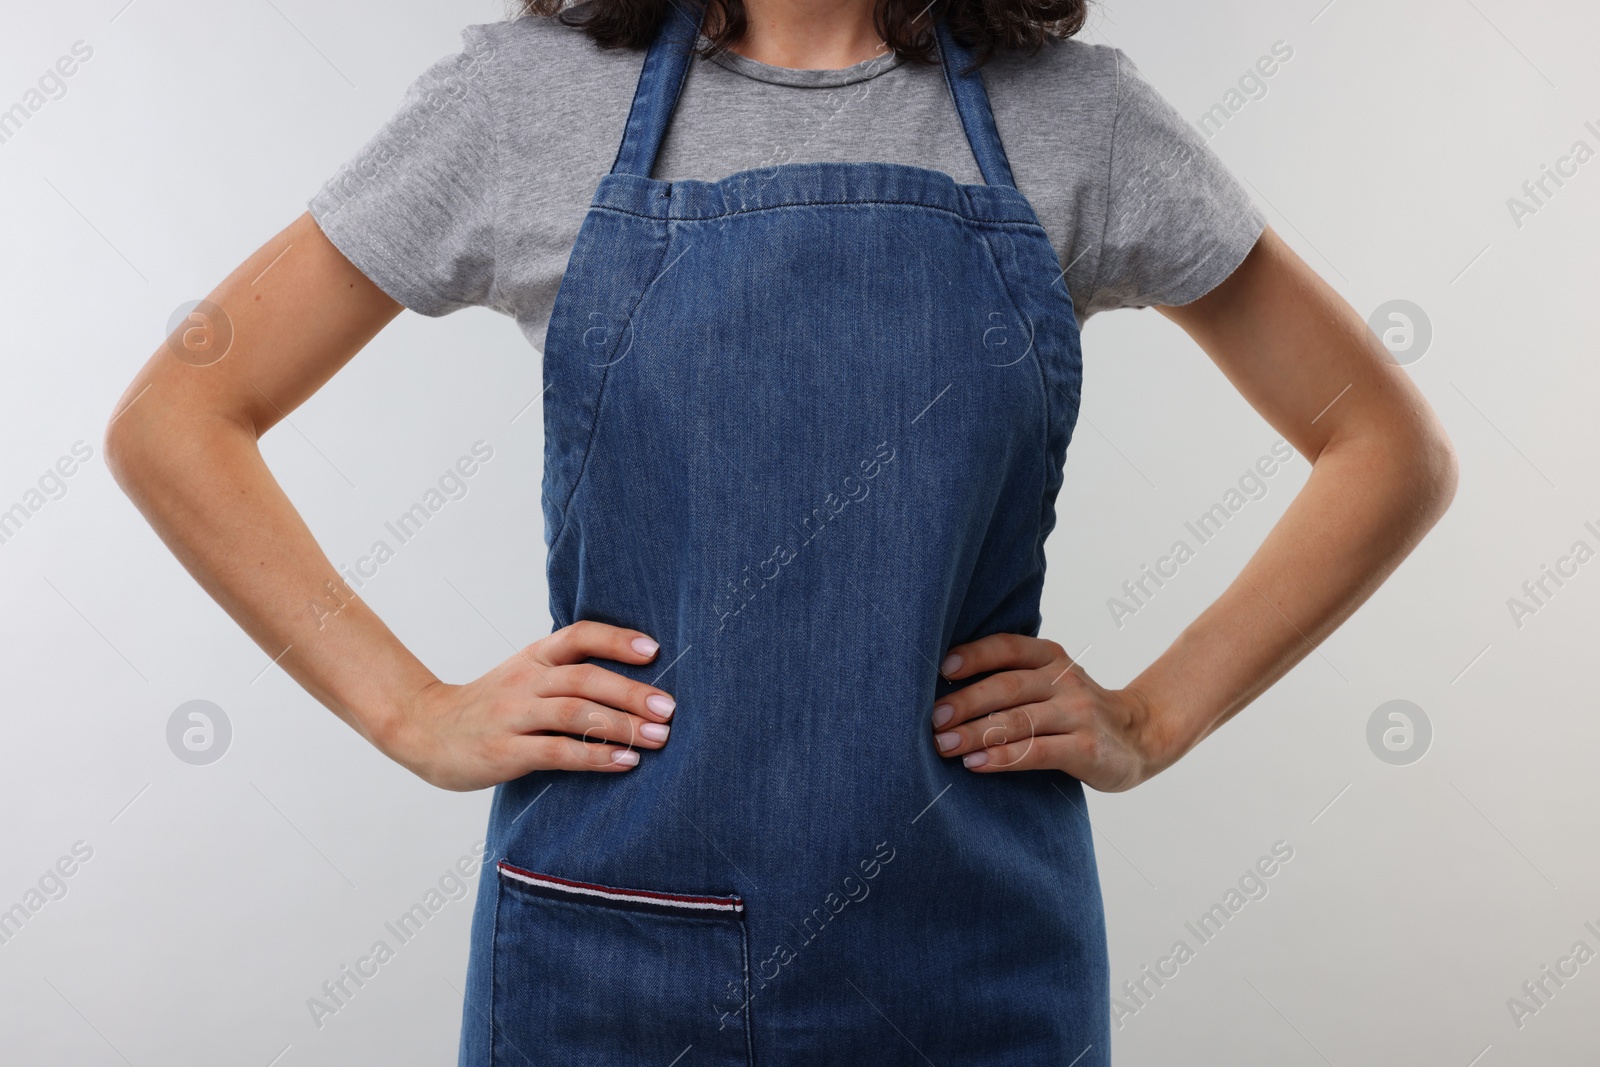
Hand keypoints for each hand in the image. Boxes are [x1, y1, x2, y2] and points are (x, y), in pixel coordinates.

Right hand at [379, 620, 677, 790]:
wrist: (423, 730)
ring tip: (658, 737)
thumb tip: (636, 679)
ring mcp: (512, 716)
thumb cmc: (489, 707)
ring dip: (622, 725)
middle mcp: (524, 681)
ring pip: (575, 713)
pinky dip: (595, 756)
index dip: (617, 639)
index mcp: (533, 657)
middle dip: (632, 692)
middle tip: (670, 708)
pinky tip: (625, 762)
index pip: (579, 636)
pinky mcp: (505, 752)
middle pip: (585, 677)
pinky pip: (557, 751)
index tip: (655, 650)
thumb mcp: (523, 676)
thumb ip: (566, 673)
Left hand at [929, 633, 1169, 791]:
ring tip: (944, 745)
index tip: (940, 669)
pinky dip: (1003, 757)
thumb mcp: (1051, 681)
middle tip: (933, 720)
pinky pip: (1037, 751)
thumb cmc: (1075, 710)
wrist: (1139, 736)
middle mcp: (1064, 679)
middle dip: (965, 702)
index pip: (1006, 647)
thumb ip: (1012, 678)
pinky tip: (976, 764)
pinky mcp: (1087, 748)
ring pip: (1018, 721)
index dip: (973, 656)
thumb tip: (943, 691)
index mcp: (1050, 657)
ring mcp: (1078, 713)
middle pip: (1006, 687)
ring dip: (975, 733)